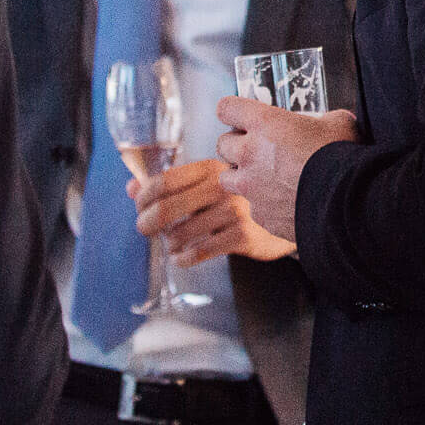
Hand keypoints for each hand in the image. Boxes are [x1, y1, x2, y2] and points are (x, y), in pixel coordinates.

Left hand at [130, 158, 294, 264]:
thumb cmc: (243, 194)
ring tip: (173, 244)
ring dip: (169, 244)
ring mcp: (233, 211)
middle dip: (146, 224)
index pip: (162, 181)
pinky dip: (184, 258)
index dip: (142, 197)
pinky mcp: (243, 235)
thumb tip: (131, 187)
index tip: (139, 207)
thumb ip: (171, 181)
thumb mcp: (211, 178)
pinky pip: (199, 252)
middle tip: (145, 230)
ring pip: (180, 235)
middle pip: (165, 209)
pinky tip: (183, 257)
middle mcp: (221, 185)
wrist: (293, 206)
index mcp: (210, 167)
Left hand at [215, 99, 359, 244]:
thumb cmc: (344, 157)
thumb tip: (329, 123)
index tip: (241, 115)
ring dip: (241, 174)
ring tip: (263, 176)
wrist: (349, 203)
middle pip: (222, 144)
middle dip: (237, 145)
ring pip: (227, 178)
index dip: (233, 110)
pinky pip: (253, 206)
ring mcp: (251, 187)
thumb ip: (322, 120)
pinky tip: (284, 200)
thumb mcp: (338, 123)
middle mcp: (250, 154)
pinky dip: (263, 202)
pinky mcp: (261, 215)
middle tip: (256, 147)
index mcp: (265, 123)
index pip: (226, 108)